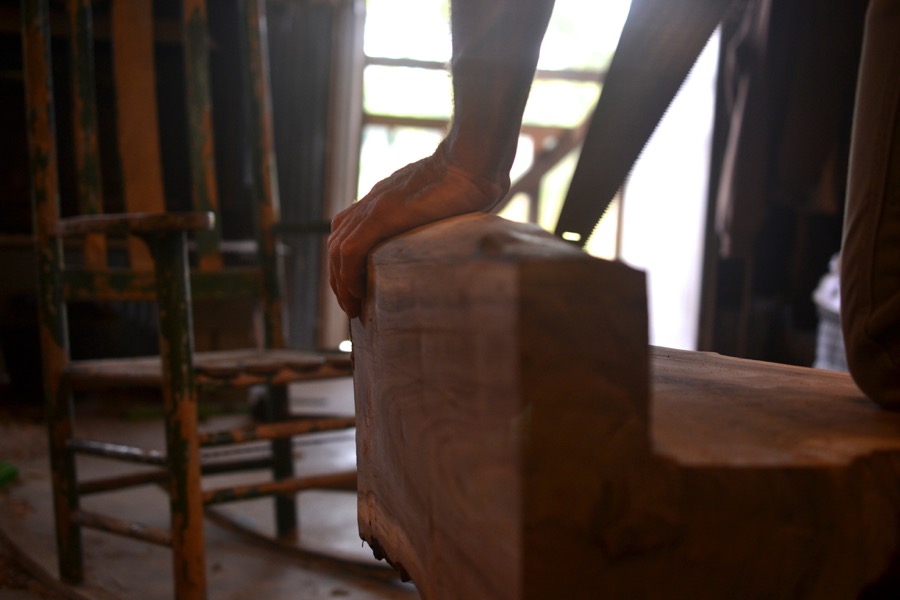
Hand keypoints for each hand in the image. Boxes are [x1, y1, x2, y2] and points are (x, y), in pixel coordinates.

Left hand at [328, 147, 504, 317]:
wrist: (472, 164)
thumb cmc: (470, 183)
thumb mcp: (444, 208)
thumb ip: (433, 225)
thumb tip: (451, 249)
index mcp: (384, 202)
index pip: (348, 234)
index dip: (346, 265)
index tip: (357, 291)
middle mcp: (372, 203)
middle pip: (337, 244)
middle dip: (339, 280)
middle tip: (352, 307)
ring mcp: (374, 207)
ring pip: (337, 250)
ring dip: (341, 283)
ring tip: (354, 307)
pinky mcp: (382, 215)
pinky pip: (350, 250)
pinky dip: (348, 275)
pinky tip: (358, 293)